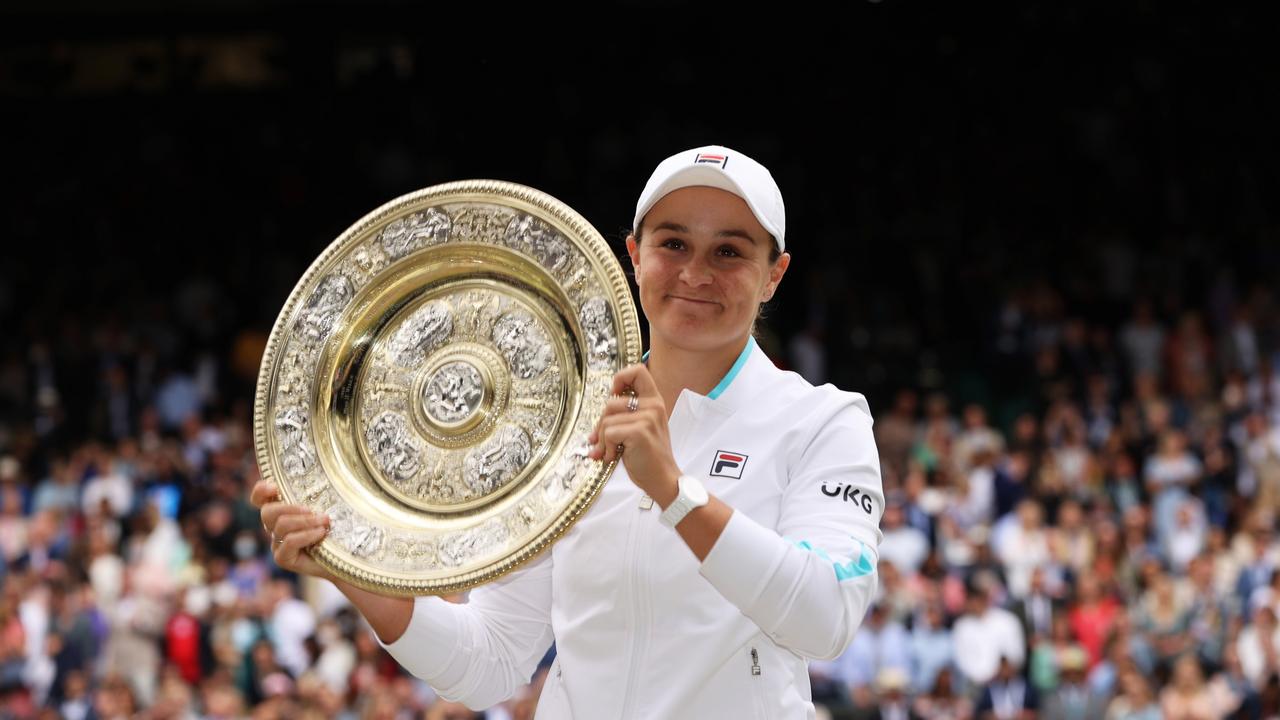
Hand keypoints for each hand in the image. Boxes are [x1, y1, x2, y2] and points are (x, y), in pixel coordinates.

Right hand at [250, 479, 332, 580]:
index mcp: (281, 512)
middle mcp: (275, 528)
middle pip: (267, 512)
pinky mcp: (282, 558)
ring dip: (306, 521)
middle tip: (312, 510)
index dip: (261, 492)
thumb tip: (321, 478)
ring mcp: (276, 544)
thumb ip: (316, 497)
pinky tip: (321, 533)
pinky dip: (307, 535)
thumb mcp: (326, 508)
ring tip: (325, 522)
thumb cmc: (335, 530)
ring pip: (281, 525)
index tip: (274, 486)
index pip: (260, 500)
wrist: (343, 559)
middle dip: (290, 507)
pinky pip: (290, 541)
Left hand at [587, 363, 680, 502]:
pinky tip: (613, 457)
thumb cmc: (648, 457)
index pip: (638, 371)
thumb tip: (597, 420)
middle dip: (600, 423)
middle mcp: (653, 406)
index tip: (613, 396)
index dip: (620, 379)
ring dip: (601, 439)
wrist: (663, 480)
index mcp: (654, 401)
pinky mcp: (639, 431)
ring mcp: (648, 418)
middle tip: (599, 440)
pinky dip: (605, 448)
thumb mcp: (641, 429)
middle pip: (611, 401)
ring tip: (608, 452)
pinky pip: (608, 433)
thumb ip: (625, 416)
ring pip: (607, 419)